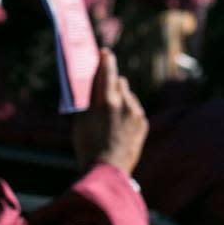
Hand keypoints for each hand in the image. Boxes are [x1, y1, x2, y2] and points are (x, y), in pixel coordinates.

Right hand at [72, 49, 148, 175]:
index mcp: (105, 101)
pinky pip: (135, 108)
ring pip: (128, 94)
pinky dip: (128, 111)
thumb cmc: (88, 146)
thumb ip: (87, 101)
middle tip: (104, 87)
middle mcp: (123, 103)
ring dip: (120, 97)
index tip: (105, 52)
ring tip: (111, 113)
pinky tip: (119, 124)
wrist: (108, 172)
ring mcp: (135, 113)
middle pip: (119, 80)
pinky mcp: (143, 123)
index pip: (108, 70)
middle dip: (112, 81)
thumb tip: (90, 86)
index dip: (107, 59)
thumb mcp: (80, 121)